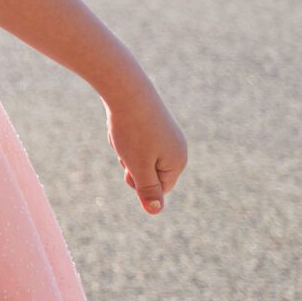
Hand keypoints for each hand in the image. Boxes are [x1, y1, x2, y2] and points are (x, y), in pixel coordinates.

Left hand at [106, 82, 187, 214]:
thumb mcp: (138, 165)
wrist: (126, 89)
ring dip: (125, 149)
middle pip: (148, 172)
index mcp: (178, 162)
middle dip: (131, 163)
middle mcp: (177, 148)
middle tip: (126, 144)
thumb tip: (155, 211)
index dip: (139, 180)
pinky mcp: (154, 122)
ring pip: (138, 155)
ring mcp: (167, 134)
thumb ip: (147, 189)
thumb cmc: (132, 130)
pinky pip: (134, 140)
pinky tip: (123, 121)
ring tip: (124, 131)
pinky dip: (124, 136)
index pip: (159, 188)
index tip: (131, 162)